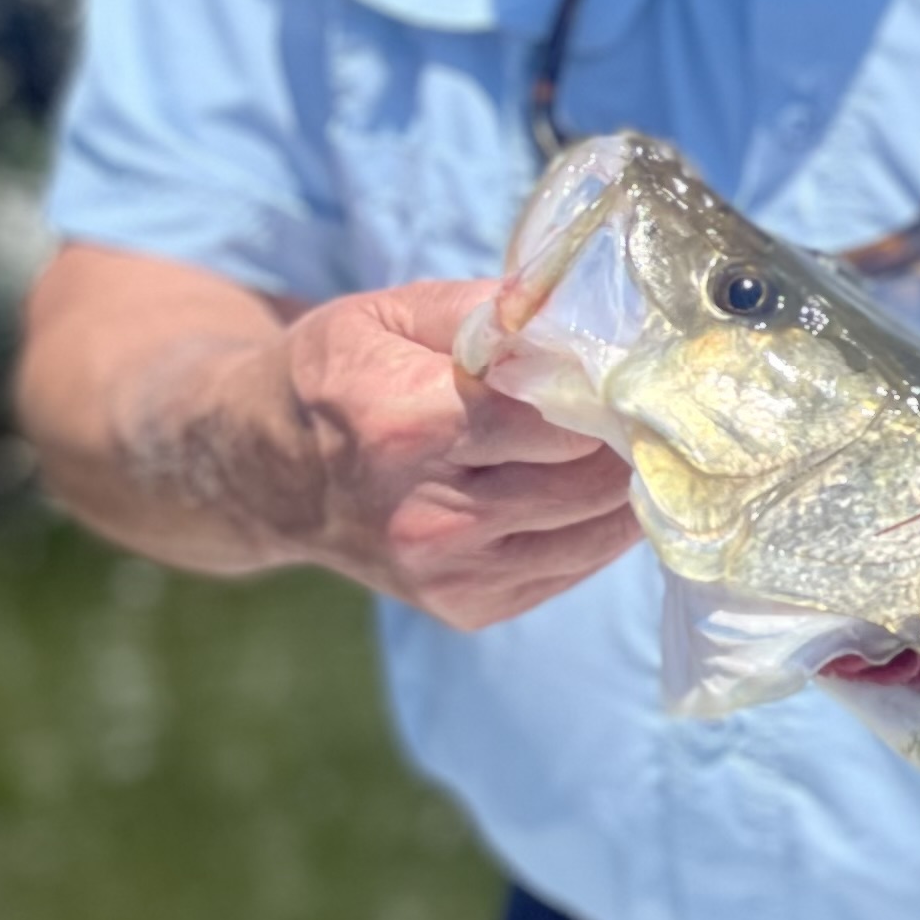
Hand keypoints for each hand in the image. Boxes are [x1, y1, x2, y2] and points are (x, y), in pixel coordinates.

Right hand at [250, 281, 640, 626]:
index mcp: (406, 427)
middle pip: (591, 480)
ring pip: (598, 529)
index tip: (643, 367)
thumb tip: (582, 313)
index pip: (558, 418)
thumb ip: (489, 312)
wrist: (267, 475)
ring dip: (629, 483)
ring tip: (628, 438)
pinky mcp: (470, 607)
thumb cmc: (336, 377)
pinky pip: (576, 564)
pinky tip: (582, 484)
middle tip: (652, 401)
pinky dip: (598, 523)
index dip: (613, 392)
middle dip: (634, 437)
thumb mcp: (389, 314)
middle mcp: (429, 515)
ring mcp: (450, 572)